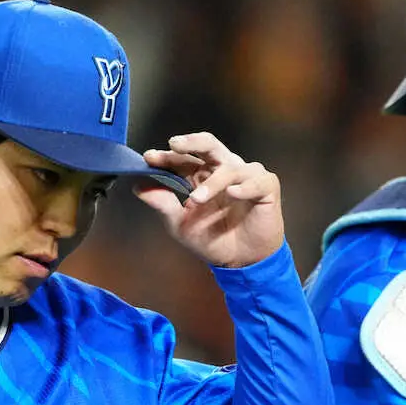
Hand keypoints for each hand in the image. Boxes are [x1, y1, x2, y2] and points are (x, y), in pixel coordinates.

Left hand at [136, 132, 283, 267]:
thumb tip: (138, 186)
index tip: (148, 158)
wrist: (241, 262)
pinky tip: (233, 194)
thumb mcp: (180, 225)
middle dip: (191, 142)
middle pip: (209, 145)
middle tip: (174, 145)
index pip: (184, 158)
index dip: (166, 157)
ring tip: (196, 198)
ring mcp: (246, 176)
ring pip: (229, 167)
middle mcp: (223, 170)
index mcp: (202, 175)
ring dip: (212, 182)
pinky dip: (243, 187)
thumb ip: (163, 204)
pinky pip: (256, 182)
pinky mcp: (266, 187)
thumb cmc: (213, 240)